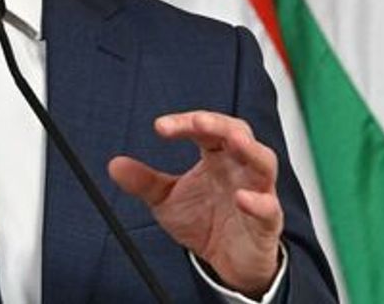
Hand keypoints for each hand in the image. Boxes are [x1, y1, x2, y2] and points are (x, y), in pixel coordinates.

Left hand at [108, 111, 281, 297]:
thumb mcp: (166, 201)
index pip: (205, 129)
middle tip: (198, 121)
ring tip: (234, 141)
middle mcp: (239, 168)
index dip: (185, 123)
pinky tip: (242, 198)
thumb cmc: (205, 221)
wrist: (227, 262)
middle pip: (238, 133)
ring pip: (263, 162)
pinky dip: (257, 202)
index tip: (161, 127)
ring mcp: (257, 191)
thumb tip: (115, 165)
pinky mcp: (267, 221)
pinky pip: (268, 208)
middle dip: (219, 124)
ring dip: (249, 150)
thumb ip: (144, 182)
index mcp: (216, 156)